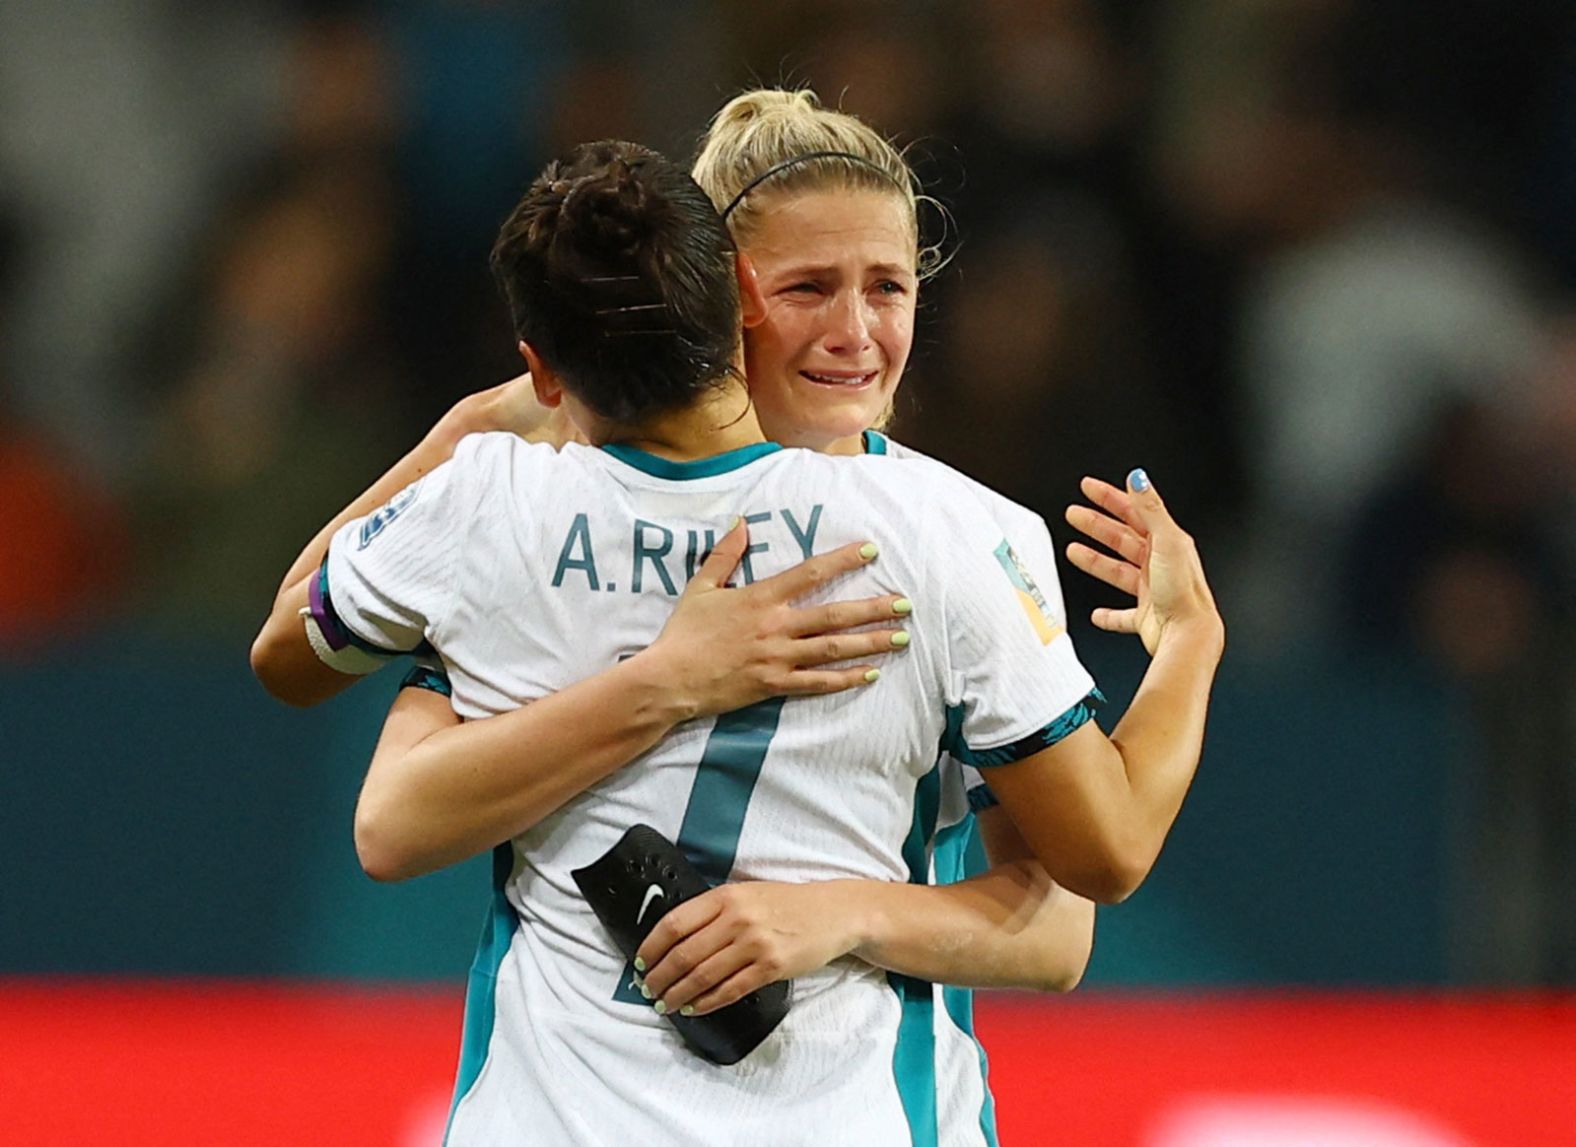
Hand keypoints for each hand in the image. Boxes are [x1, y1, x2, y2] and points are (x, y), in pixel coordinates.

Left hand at [634, 881, 861, 1015]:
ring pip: (703, 975)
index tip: (640, 961)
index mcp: (726, 895)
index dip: (651, 946)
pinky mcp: (771, 967)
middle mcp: (738, 918)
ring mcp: (755, 944)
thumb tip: (675, 938)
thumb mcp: (747, 894)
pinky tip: (694, 1008)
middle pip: (684, 953)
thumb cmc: (786, 904)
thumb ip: (714, 911)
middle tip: (648, 989)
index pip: (675, 922)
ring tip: (665, 1003)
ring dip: (678, 993)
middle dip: (659, 976)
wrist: (833, 913)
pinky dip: (706, 1003)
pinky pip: (730, 990)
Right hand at [638, 521, 912, 716]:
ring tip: (901, 637)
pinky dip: (846, 679)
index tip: (870, 550)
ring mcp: (778, 657)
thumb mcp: (701, 587)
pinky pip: (818, 683)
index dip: (843, 560)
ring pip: (834, 649)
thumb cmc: (684, 633)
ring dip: (870, 642)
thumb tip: (741, 522)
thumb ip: (725, 555)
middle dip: (873, 608)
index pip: (811, 573)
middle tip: (904, 603)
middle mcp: (776, 626)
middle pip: (834, 614)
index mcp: (761, 598)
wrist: (669, 679)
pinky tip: (870, 674)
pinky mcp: (775, 685)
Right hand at [1063, 470, 1220, 655]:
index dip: (1110, 497)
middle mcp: (1161, 565)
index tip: (1089, 488)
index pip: (1134, 512)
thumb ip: (1150, 508)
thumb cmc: (1183, 591)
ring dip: (1095, 561)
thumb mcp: (1167, 541)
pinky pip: (1122, 614)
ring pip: (1118, 571)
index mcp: (1168, 543)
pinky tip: (1097, 614)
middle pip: (1122, 539)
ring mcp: (1152, 591)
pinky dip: (1109, 615)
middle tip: (1074, 515)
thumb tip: (1139, 478)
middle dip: (1096, 525)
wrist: (1187, 633)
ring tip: (1074, 552)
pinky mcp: (1146, 617)